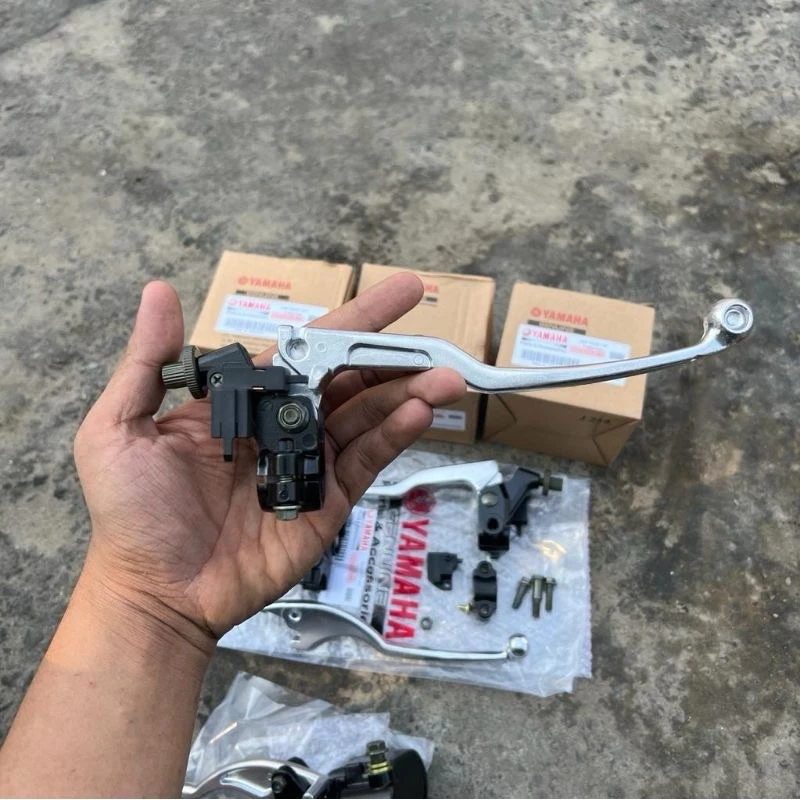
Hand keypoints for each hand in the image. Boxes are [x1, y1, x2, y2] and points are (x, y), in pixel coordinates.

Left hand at [74, 273, 464, 651]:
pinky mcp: (326, 502)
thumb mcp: (120, 427)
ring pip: (367, 417)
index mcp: (245, 400)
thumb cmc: (132, 512)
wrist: (155, 591)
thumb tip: (159, 290)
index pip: (308, 348)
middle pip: (349, 378)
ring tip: (447, 377)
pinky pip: (364, 461)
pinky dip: (393, 436)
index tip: (402, 293)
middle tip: (440, 339)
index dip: (353, 320)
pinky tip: (417, 414)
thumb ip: (149, 360)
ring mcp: (309, 462)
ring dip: (408, 394)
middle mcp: (284, 424)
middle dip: (395, 356)